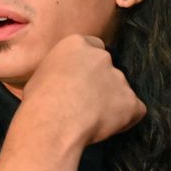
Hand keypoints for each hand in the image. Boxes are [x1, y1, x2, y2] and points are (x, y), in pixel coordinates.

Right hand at [20, 34, 146, 147]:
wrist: (51, 124)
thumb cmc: (37, 102)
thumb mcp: (39, 75)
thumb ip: (59, 71)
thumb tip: (62, 82)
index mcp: (76, 44)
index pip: (92, 47)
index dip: (86, 66)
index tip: (78, 81)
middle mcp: (102, 57)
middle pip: (107, 69)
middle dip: (99, 84)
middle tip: (82, 103)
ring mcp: (119, 78)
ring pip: (120, 91)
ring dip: (109, 102)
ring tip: (87, 119)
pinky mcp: (131, 102)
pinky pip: (133, 111)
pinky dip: (124, 119)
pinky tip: (102, 126)